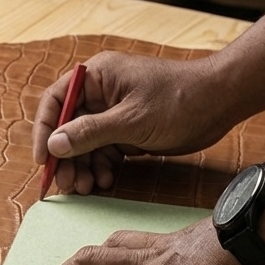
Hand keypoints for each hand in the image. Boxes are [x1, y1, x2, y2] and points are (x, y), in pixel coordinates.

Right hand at [32, 52, 225, 192]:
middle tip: (67, 184)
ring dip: (84, 166)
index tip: (44, 159)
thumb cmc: (179, 99)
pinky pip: (105, 150)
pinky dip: (103, 167)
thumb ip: (90, 132)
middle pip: (69, 127)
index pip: (56, 101)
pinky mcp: (129, 130)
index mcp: (97, 76)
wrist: (220, 102)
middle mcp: (102, 92)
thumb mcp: (131, 120)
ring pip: (86, 143)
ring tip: (87, 188)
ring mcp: (115, 112)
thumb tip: (54, 145)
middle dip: (66, 157)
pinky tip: (106, 181)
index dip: (44, 130)